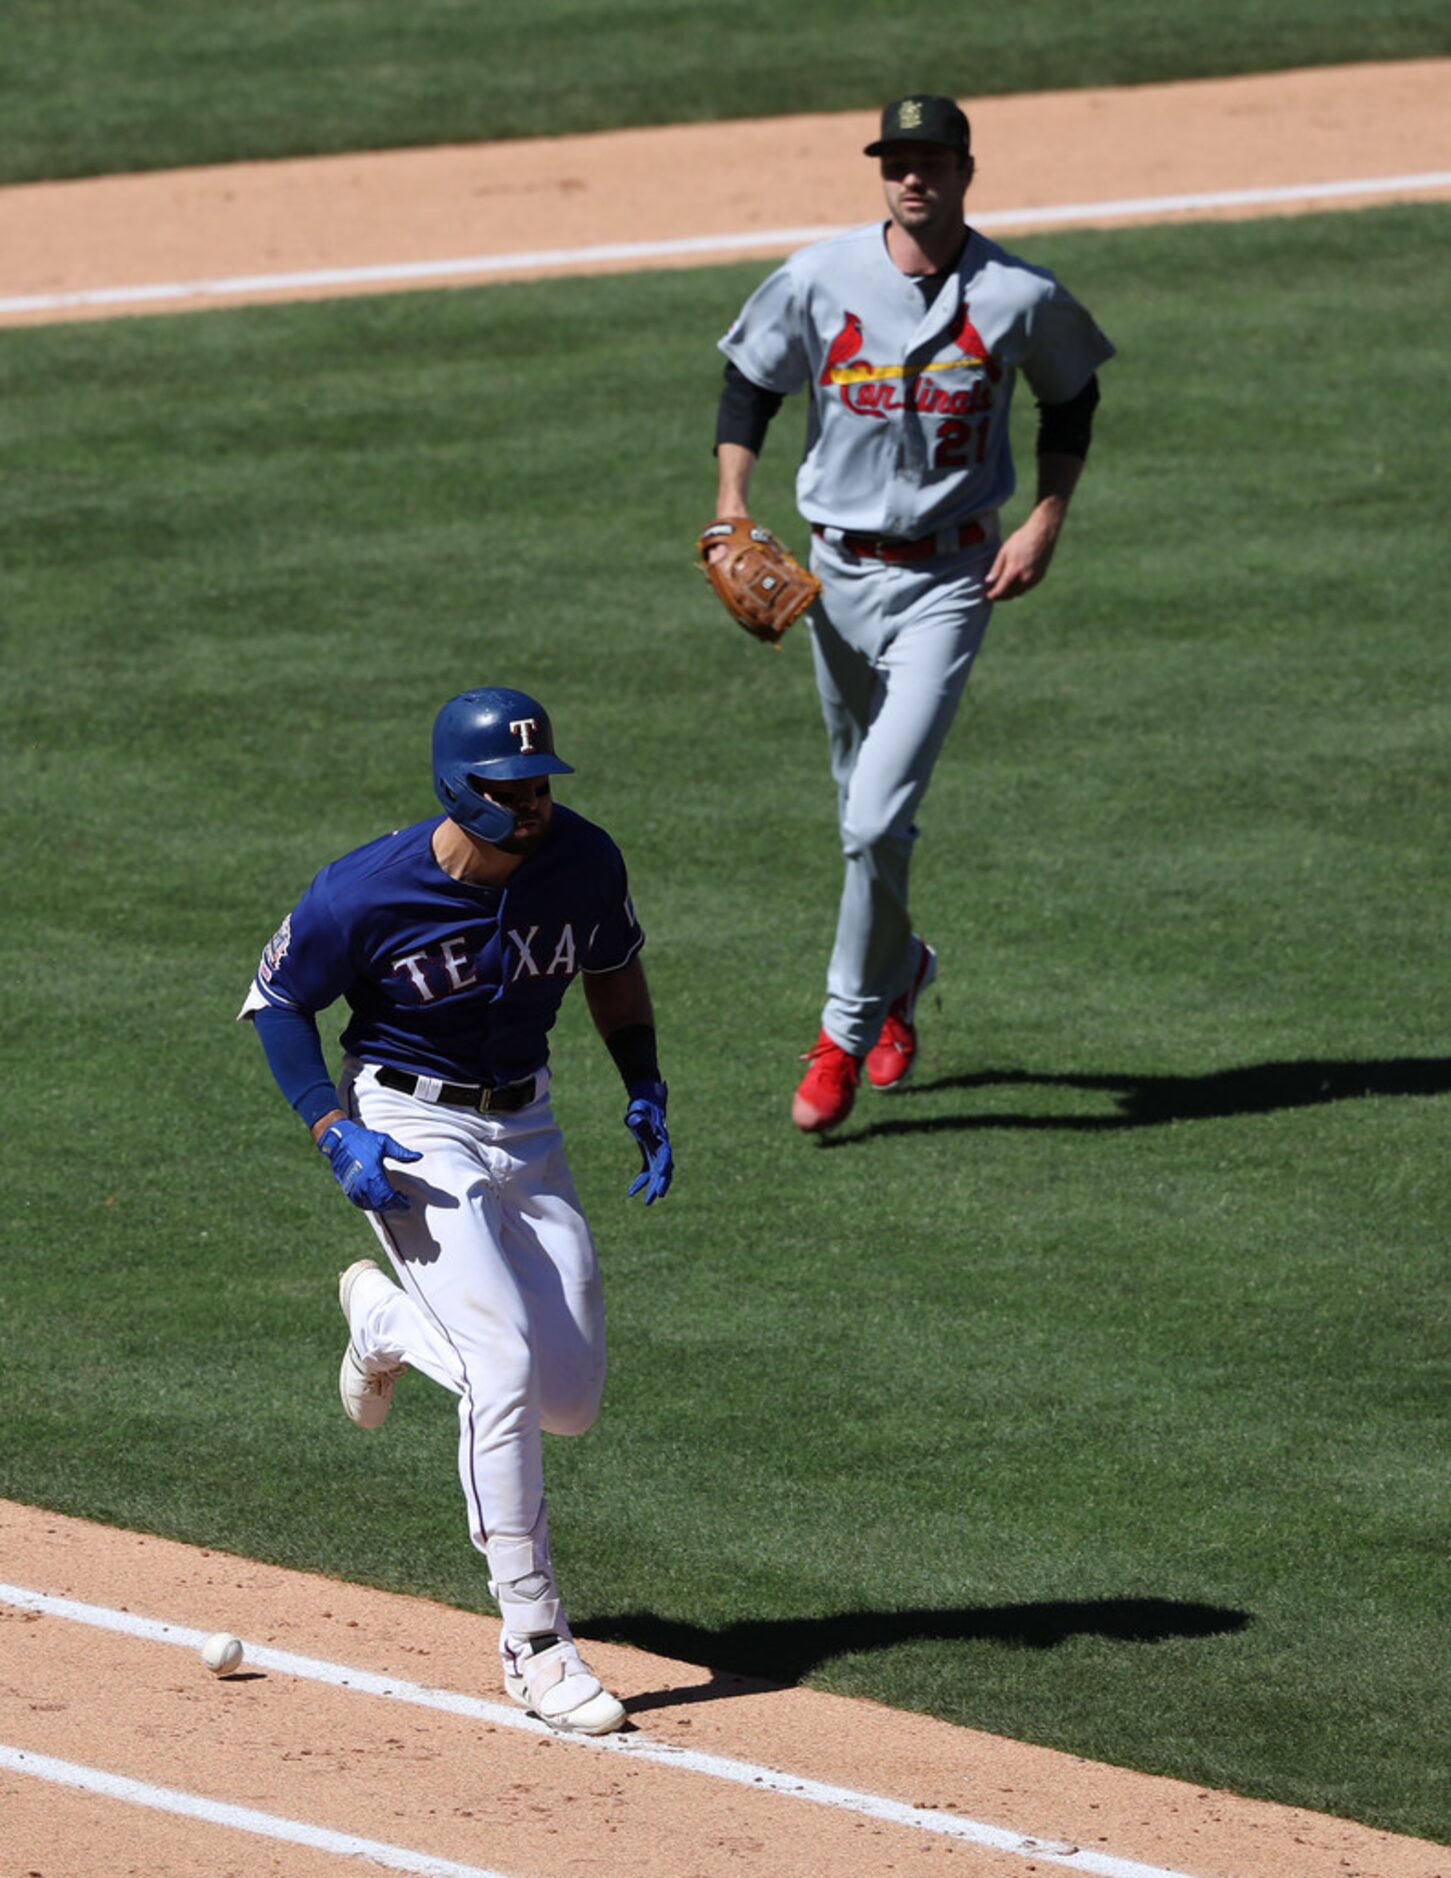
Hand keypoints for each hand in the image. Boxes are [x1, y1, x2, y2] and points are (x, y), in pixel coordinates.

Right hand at [318, 1120, 421, 1212]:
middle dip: (392, 1205)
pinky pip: (359, 1202)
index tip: (406, 1203)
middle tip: (401, 1201)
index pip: (388, 1195)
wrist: (339, 1139)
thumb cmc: (364, 1139)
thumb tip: (419, 1156)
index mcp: (373, 1173)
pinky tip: (376, 1200)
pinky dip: (369, 1204)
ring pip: (369, 1204)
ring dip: (381, 1206)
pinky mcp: (346, 1187)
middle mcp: (362, 1182)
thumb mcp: (385, 1142)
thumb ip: (402, 1153)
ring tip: (390, 1200)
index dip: (398, 1202)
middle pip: (380, 1203)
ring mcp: (352, 1186)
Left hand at [624, 1079, 672, 1204]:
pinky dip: (641, 1181)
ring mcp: (657, 1152)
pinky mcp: (650, 1154)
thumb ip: (637, 1116)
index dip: (664, 1166)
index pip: (665, 1155)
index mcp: (662, 1138)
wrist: (647, 1102)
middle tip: (655, 1198)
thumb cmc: (643, 1105)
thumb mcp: (639, 1109)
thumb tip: (632, 1119)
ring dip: (653, 1187)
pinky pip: (647, 1171)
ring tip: (647, 1203)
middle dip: (660, 1183)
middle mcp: (662, 1147)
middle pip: (665, 1168)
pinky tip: (630, 1192)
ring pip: (658, 1173)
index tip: (662, 1175)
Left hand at [984, 503, 1062, 601]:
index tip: (987, 595)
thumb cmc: (1022, 538)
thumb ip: (996, 568)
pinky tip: (1014, 582)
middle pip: (1010, 595)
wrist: (1043, 532)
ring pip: (1019, 593)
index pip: (1000, 591)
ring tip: (1002, 588)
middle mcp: (1025, 578)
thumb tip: (988, 581)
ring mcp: (1034, 579)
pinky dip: (1019, 588)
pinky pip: (1027, 588)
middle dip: (1000, 596)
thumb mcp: (1004, 551)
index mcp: (1014, 572)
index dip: (993, 595)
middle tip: (993, 592)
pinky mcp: (1040, 577)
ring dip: (1010, 593)